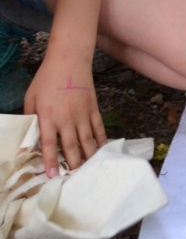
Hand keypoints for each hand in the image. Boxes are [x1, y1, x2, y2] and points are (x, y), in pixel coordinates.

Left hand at [24, 51, 105, 177]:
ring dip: (87, 155)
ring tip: (88, 169)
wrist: (69, 59)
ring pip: (86, 139)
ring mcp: (82, 113)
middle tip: (74, 178)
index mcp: (49, 117)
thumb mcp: (31, 98)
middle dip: (72, 163)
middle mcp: (67, 118)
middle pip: (70, 146)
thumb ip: (31, 118)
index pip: (48, 144)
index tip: (53, 176)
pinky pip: (98, 126)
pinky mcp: (93, 107)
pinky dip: (100, 139)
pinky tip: (101, 149)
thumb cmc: (46, 79)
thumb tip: (31, 136)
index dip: (50, 161)